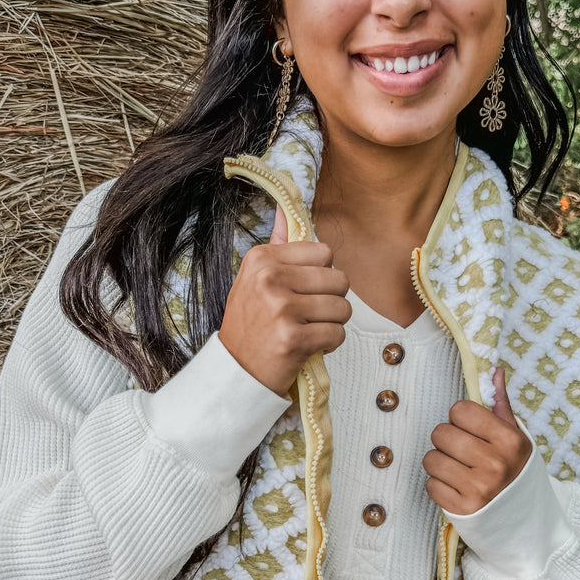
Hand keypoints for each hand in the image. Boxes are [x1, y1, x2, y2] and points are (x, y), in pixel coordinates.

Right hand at [219, 205, 350, 395]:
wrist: (236, 371)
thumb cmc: (250, 324)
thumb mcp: (254, 279)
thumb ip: (277, 246)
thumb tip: (287, 208)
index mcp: (262, 259)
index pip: (324, 253)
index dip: (322, 275)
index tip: (303, 290)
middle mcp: (270, 279)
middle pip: (339, 279)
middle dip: (332, 300)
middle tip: (309, 314)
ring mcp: (281, 309)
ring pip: (343, 308)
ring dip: (332, 323)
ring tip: (309, 330)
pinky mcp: (294, 338)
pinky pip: (337, 334)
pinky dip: (329, 344)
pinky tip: (309, 345)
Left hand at [423, 367, 531, 514]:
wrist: (526, 522)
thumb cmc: (516, 473)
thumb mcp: (516, 438)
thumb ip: (501, 405)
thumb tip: (495, 370)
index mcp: (509, 441)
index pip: (460, 410)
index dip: (460, 419)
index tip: (470, 431)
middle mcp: (494, 463)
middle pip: (440, 433)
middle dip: (446, 441)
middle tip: (461, 453)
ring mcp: (478, 488)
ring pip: (430, 459)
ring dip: (439, 464)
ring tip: (458, 470)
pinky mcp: (461, 509)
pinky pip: (430, 485)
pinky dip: (439, 486)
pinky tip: (457, 489)